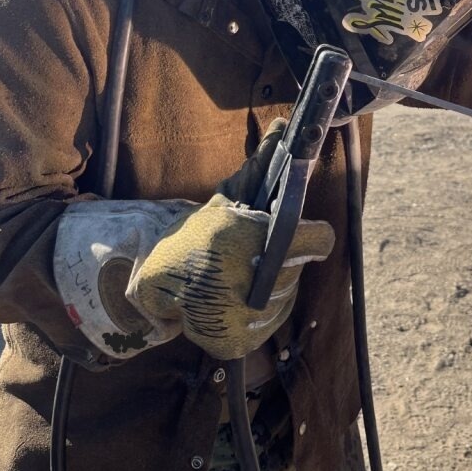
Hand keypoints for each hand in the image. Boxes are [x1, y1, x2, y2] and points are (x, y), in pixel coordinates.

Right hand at [126, 121, 334, 358]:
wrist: (157, 283)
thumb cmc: (197, 236)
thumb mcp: (227, 199)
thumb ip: (259, 167)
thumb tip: (283, 126)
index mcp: (238, 240)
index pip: (314, 241)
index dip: (312, 235)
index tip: (309, 232)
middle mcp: (240, 282)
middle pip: (297, 269)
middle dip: (285, 260)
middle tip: (260, 254)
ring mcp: (239, 319)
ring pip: (287, 296)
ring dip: (275, 285)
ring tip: (246, 276)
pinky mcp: (236, 343)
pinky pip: (273, 321)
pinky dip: (264, 310)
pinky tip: (243, 297)